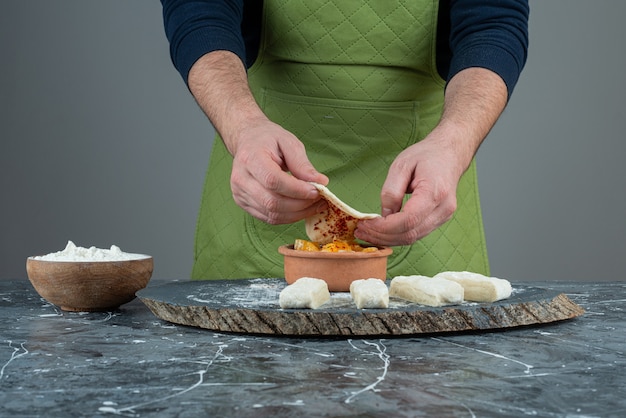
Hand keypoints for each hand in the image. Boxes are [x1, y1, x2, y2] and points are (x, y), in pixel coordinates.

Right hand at [229, 117, 327, 223]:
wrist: (247, 140)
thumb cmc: (269, 139)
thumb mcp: (289, 142)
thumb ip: (302, 164)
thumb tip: (319, 182)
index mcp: (250, 158)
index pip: (273, 180)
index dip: (297, 190)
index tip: (317, 190)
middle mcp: (241, 178)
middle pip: (272, 202)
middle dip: (300, 204)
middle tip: (320, 199)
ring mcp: (239, 194)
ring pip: (272, 214)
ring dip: (297, 213)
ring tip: (315, 204)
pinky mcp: (243, 203)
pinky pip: (269, 218)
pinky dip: (289, 216)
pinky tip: (302, 208)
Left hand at [354, 67, 507, 245]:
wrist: (449, 154)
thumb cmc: (426, 155)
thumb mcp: (401, 165)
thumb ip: (391, 191)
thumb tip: (384, 215)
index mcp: (435, 192)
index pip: (408, 220)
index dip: (384, 227)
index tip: (365, 224)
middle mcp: (443, 208)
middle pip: (410, 233)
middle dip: (382, 236)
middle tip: (360, 231)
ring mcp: (444, 216)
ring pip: (413, 238)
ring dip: (387, 239)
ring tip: (366, 233)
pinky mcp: (439, 220)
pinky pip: (416, 233)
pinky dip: (397, 236)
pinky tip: (381, 232)